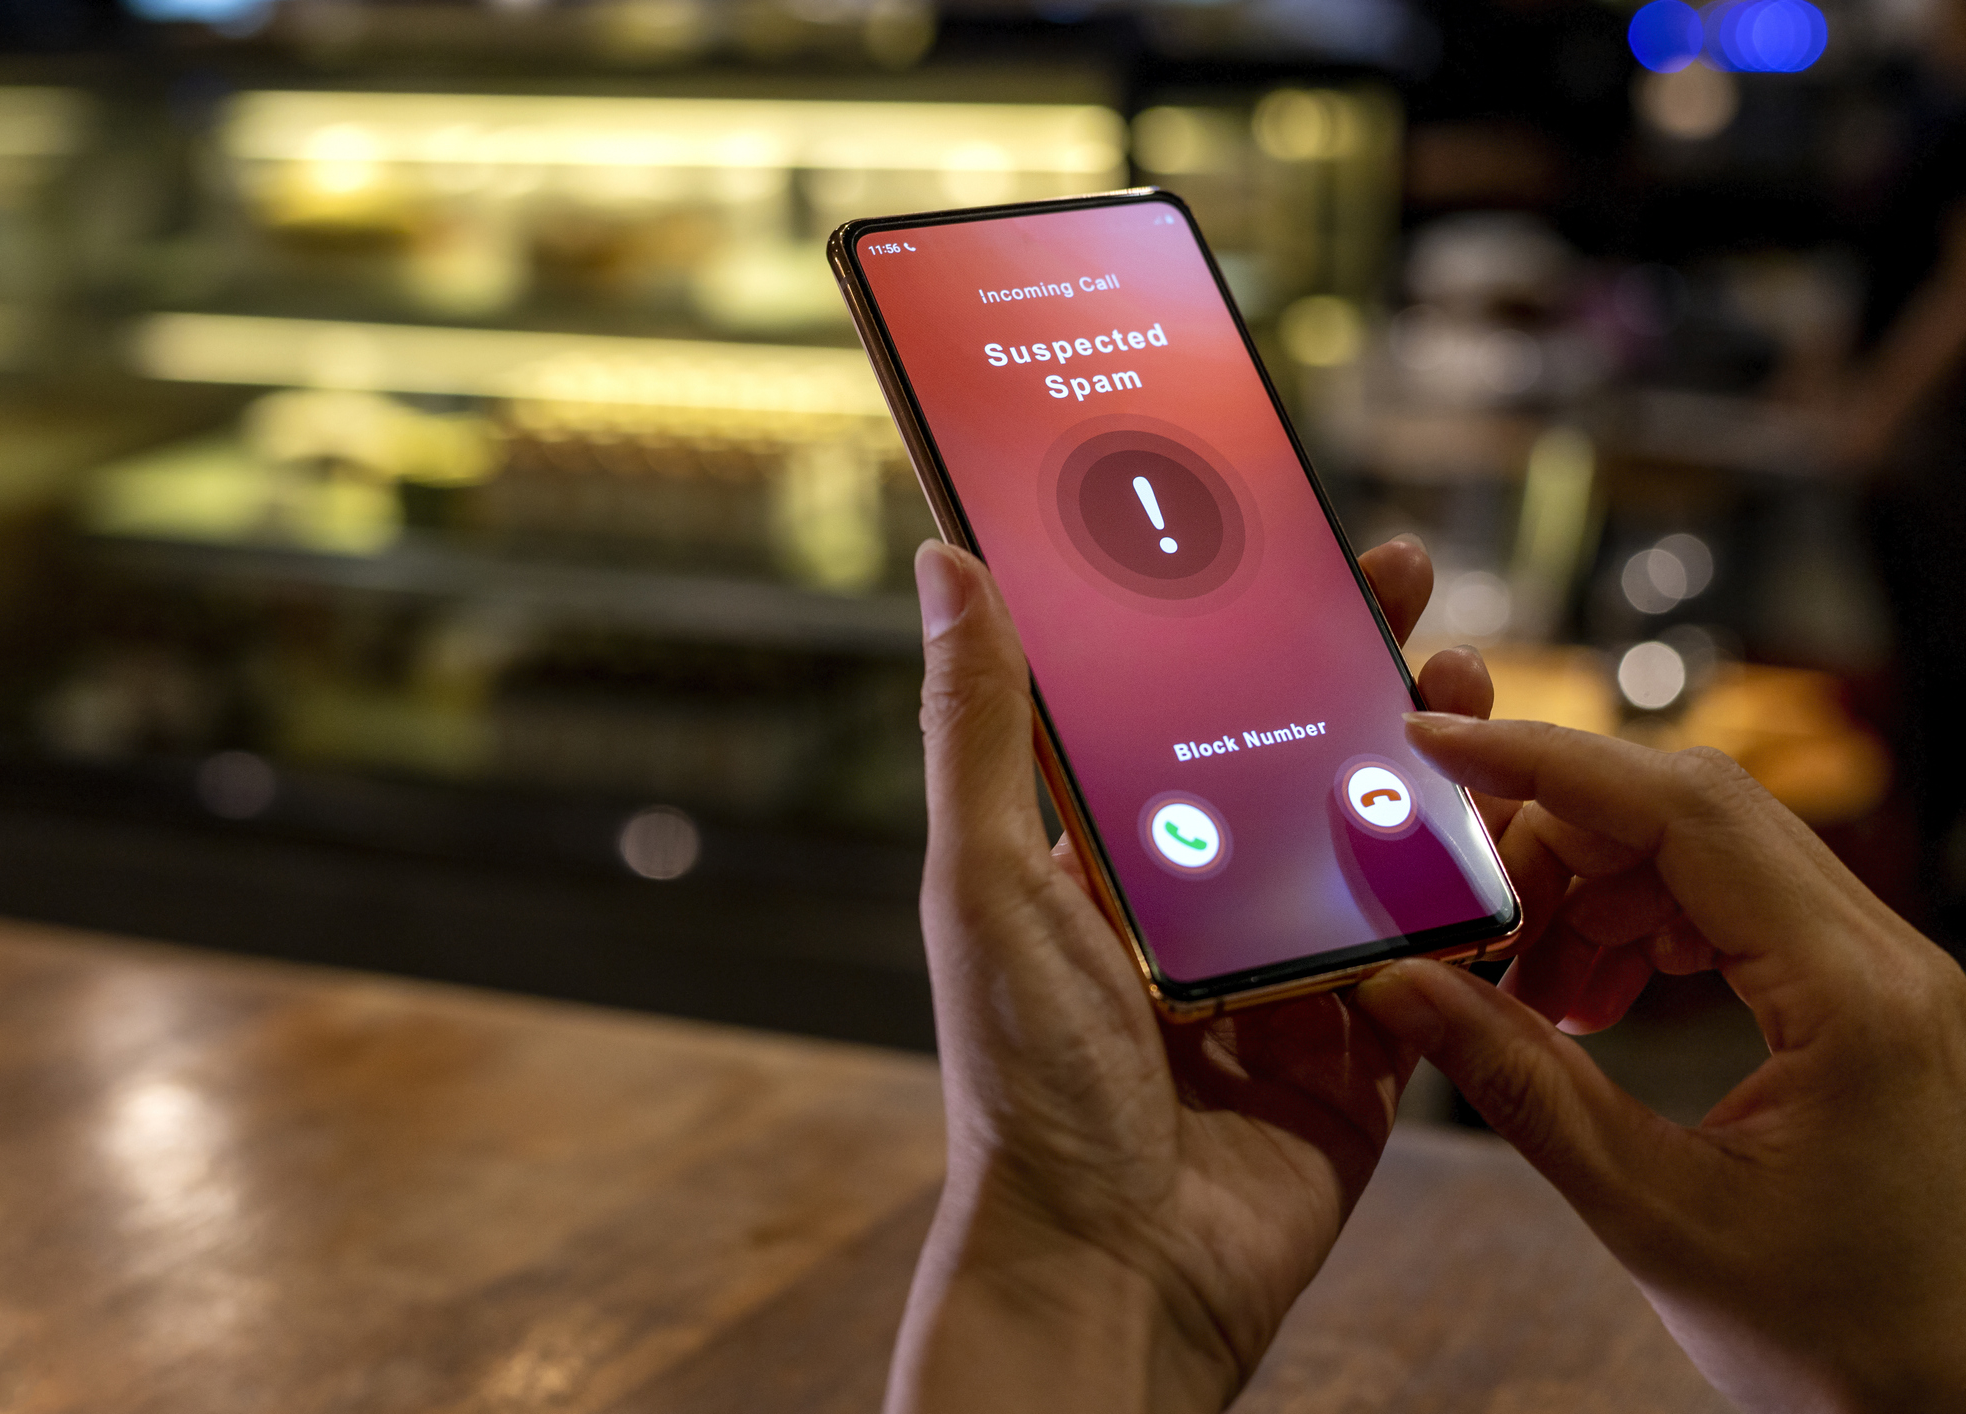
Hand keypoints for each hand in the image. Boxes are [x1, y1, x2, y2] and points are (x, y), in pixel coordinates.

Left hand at [889, 535, 1489, 1413]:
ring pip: (1374, 844)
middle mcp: (1195, 907)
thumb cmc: (1029, 1086)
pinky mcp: (1360, 1051)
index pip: (1179, 710)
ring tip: (1464, 691)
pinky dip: (1472, 895)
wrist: (1116, 1272)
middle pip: (1291, 762)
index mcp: (1105, 860)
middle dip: (1349, 673)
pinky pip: (1433, 957)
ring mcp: (1283, 977)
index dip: (1235, 626)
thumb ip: (980, 729)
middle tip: (1400, 590)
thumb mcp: (987, 885)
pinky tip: (1510, 826)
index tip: (1286, 545)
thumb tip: (946, 564)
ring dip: (1426, 765)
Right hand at [1356, 718, 1965, 1412]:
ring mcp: (1884, 974)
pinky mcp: (1865, 1000)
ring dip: (1595, 887)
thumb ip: (1522, 1085)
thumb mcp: (1656, 1215)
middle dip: (1558, 834)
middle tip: (1465, 906)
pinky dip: (1643, 926)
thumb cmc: (1843, 1343)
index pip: (1685, 813)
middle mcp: (1887, 959)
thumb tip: (1401, 987)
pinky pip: (1736, 908)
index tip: (1441, 741)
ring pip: (1710, 852)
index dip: (1549, 762)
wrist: (1955, 1409)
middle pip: (1694, 811)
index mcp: (1855, 995)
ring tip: (1527, 981)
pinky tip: (1591, 999)